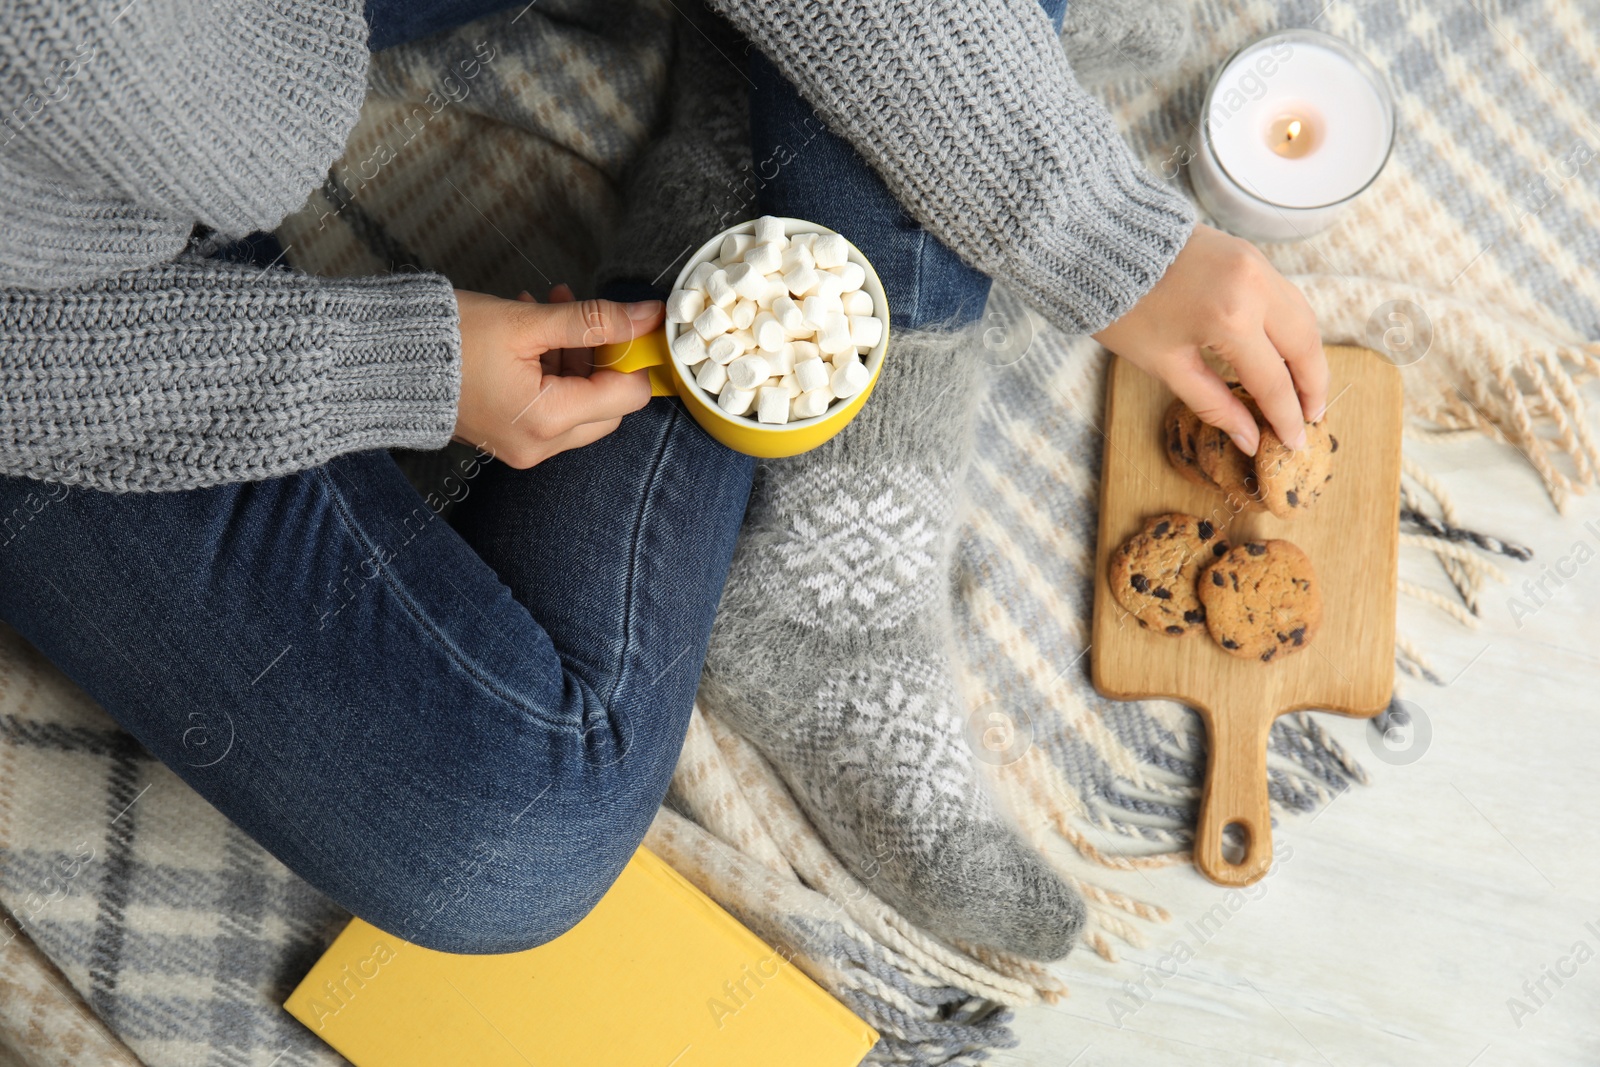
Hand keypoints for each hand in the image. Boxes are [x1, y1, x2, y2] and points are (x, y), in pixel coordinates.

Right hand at [451, 285, 662, 466]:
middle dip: (601, 357)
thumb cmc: (447, 341)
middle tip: (582, 314)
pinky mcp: (506, 435)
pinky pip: (548, 406)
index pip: (626, 396)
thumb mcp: (526, 323)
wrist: (380, 361)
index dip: (632, 356)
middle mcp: (539, 445)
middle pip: (606, 406)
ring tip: (552, 307)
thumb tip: (647, 316)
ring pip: (577, 404)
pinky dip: (551, 370)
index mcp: (548, 421)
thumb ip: (592, 320)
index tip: (624, 321)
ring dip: (574, 356)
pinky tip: (534, 328)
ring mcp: (522, 445)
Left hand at [1092, 224, 1327, 454]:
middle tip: (1313, 418)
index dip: (1286, 417)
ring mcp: (1257, 263)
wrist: (1100, 247)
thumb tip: (1250, 439)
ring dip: (1309, 355)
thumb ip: (1214, 404)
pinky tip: (1287, 351)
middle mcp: (1255, 286)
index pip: (1272, 380)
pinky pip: (1286, 295)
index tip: (1294, 444)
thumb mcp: (1166, 366)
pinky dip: (1293, 327)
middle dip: (1313, 386)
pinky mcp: (1251, 252)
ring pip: (1303, 316)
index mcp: (1230, 318)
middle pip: (1304, 345)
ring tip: (1305, 390)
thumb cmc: (1124, 310)